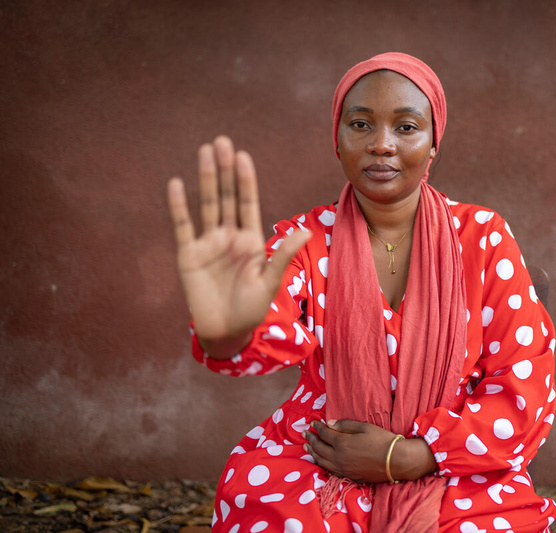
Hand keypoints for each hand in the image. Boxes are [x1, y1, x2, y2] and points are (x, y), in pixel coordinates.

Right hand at [167, 136, 310, 358]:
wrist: (226, 332)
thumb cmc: (251, 309)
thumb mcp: (269, 282)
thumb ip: (282, 256)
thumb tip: (305, 231)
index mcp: (250, 240)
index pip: (248, 203)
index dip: (246, 180)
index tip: (243, 157)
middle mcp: (229, 236)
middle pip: (227, 197)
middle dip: (225, 170)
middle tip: (222, 141)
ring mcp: (208, 243)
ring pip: (207, 204)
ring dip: (207, 179)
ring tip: (205, 152)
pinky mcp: (189, 255)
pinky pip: (184, 226)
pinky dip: (179, 206)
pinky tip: (177, 184)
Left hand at [303, 419, 437, 483]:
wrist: (396, 461)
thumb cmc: (382, 440)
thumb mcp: (364, 427)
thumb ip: (345, 425)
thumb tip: (328, 423)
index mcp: (342, 443)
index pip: (324, 433)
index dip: (317, 427)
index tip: (313, 422)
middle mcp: (338, 457)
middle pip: (319, 447)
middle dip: (310, 439)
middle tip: (304, 433)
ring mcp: (342, 468)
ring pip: (321, 460)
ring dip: (312, 452)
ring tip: (306, 447)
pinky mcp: (348, 476)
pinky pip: (329, 470)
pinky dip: (321, 463)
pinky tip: (319, 460)